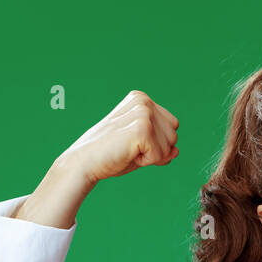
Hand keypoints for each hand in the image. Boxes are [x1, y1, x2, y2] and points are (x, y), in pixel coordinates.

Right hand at [13, 91, 180, 229]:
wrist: (85, 161)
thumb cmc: (112, 155)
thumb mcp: (142, 147)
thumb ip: (161, 146)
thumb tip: (177, 150)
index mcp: (142, 99)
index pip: (172, 127)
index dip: (157, 143)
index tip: (133, 142)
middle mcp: (143, 101)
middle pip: (174, 136)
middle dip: (157, 150)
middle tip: (130, 148)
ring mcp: (143, 112)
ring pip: (170, 146)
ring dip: (152, 156)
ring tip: (128, 150)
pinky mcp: (142, 128)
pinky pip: (161, 155)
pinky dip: (147, 162)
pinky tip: (128, 153)